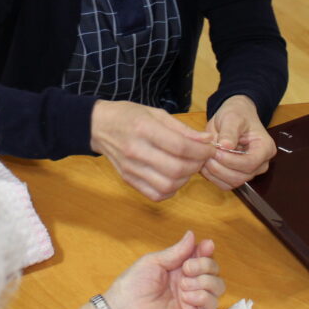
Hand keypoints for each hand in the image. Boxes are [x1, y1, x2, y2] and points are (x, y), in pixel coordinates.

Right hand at [90, 100, 213, 200]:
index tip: (209, 149)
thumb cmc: (128, 115)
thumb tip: (207, 140)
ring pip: (168, 185)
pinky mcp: (128, 179)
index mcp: (144, 129)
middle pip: (176, 169)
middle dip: (196, 165)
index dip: (201, 151)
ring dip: (185, 179)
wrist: (98, 126)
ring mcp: (130, 168)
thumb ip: (182, 129)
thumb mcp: (156, 113)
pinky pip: (156, 194)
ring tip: (187, 167)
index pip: (180, 147)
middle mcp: (136, 150)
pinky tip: (173, 177)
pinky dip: (171, 190)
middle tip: (201, 158)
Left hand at [105, 231, 223, 308]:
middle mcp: (189, 283)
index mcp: (178, 268)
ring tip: (183, 285)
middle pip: (213, 269)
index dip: (206, 250)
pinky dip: (202, 296)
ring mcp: (193, 300)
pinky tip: (186, 297)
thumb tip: (192, 235)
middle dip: (205, 264)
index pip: (201, 257)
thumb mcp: (154, 261)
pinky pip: (212, 303)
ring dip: (204, 281)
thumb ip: (176, 251)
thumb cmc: (134, 284)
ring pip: (218, 286)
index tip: (207, 245)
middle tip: (186, 268)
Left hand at [202, 95, 277, 189]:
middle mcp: (261, 164)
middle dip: (220, 168)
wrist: (234, 116)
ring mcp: (250, 172)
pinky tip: (205, 164)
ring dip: (214, 173)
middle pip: (241, 177)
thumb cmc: (237, 114)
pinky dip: (212, 177)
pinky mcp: (237, 176)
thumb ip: (229, 131)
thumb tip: (225, 145)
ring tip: (204, 158)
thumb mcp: (232, 117)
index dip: (231, 161)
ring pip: (232, 183)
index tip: (216, 151)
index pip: (250, 163)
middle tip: (206, 155)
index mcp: (265, 148)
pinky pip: (224, 184)